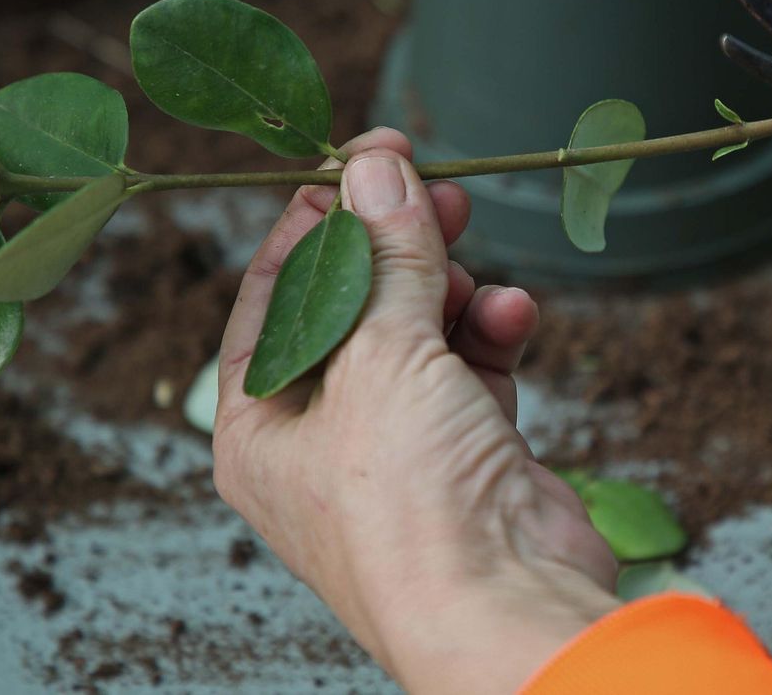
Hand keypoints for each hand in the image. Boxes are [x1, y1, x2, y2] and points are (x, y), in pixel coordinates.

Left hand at [212, 128, 619, 694]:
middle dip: (394, 244)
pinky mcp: (466, 453)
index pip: (276, 297)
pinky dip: (491, 334)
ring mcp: (398, 447)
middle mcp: (321, 437)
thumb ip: (387, 256)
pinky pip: (472, 369)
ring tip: (471, 252)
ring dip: (449, 286)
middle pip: (353, 308)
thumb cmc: (410, 504)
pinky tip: (511, 313)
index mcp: (259, 425)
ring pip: (419, 333)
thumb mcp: (385, 356)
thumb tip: (373, 168)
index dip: (315, 222)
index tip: (357, 160)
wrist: (506, 611)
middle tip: (431, 184)